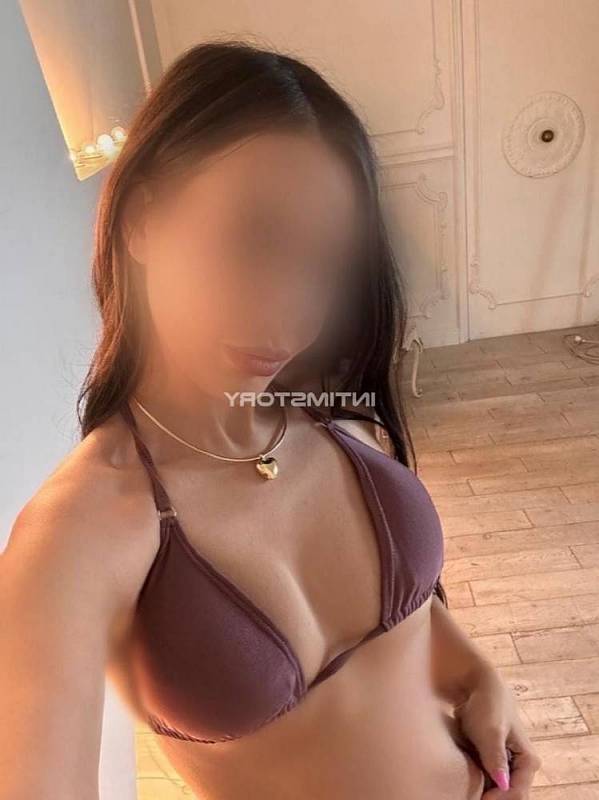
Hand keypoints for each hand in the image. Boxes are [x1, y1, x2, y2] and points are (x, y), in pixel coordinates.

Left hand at [453, 665, 541, 797]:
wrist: (474, 684)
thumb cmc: (486, 704)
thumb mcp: (490, 731)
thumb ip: (496, 757)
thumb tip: (503, 783)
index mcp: (529, 760)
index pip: (517, 792)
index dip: (499, 799)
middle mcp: (521, 765)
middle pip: (510, 795)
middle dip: (492, 798)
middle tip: (469, 797)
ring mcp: (506, 764)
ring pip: (497, 790)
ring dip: (484, 792)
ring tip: (465, 792)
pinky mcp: (492, 760)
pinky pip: (487, 781)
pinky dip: (478, 785)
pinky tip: (464, 784)